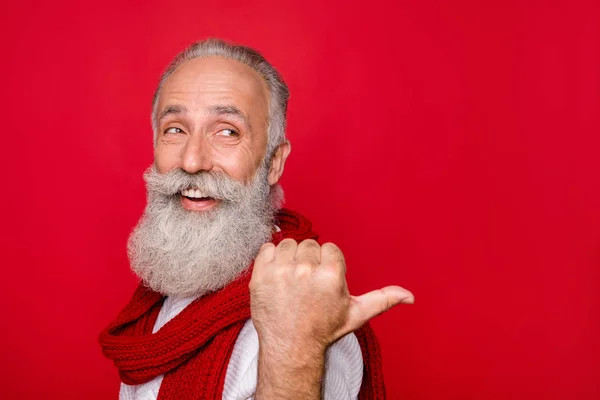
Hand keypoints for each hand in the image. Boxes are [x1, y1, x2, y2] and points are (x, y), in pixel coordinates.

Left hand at [249, 238, 413, 353]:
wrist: (291, 347)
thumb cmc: (323, 330)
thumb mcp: (356, 314)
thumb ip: (382, 299)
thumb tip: (409, 296)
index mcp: (330, 275)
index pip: (329, 248)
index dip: (327, 263)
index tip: (323, 279)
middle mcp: (305, 270)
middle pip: (309, 245)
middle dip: (309, 260)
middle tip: (307, 282)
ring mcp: (280, 272)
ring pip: (288, 244)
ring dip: (290, 257)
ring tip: (292, 279)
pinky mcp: (260, 275)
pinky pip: (266, 248)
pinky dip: (270, 257)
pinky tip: (277, 275)